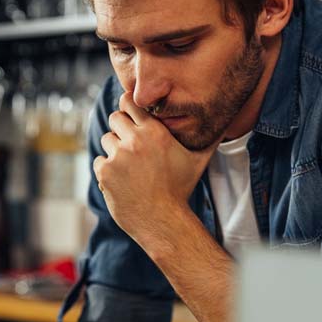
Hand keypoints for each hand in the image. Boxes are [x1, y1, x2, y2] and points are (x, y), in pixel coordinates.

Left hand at [93, 92, 215, 246]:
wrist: (163, 220)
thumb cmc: (181, 189)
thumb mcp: (198, 161)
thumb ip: (209, 139)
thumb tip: (223, 125)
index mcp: (154, 131)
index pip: (129, 101)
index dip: (128, 107)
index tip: (131, 115)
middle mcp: (134, 140)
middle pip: (114, 118)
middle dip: (120, 128)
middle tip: (130, 144)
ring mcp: (117, 156)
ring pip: (106, 140)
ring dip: (114, 150)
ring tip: (129, 166)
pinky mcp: (105, 172)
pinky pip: (99, 161)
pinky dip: (106, 169)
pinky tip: (122, 180)